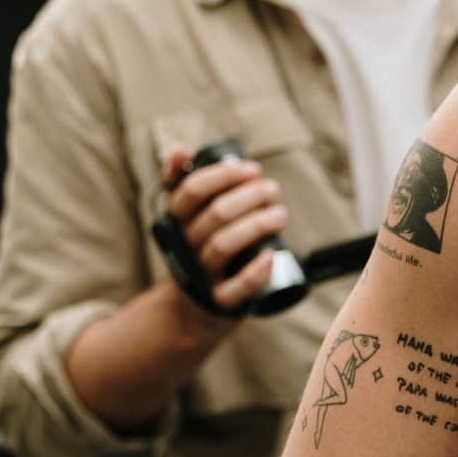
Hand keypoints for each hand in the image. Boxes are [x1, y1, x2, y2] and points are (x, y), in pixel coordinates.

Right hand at [158, 146, 288, 320]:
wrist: (192, 307)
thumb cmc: (198, 249)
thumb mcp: (186, 218)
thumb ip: (183, 182)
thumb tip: (180, 149)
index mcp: (176, 221)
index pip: (191, 191)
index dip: (223, 176)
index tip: (253, 170)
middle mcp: (185, 247)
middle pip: (215, 215)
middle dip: (249, 197)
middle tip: (273, 189)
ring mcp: (201, 275)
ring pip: (223, 245)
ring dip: (256, 225)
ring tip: (281, 214)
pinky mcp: (219, 301)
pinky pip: (235, 288)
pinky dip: (254, 272)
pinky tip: (271, 256)